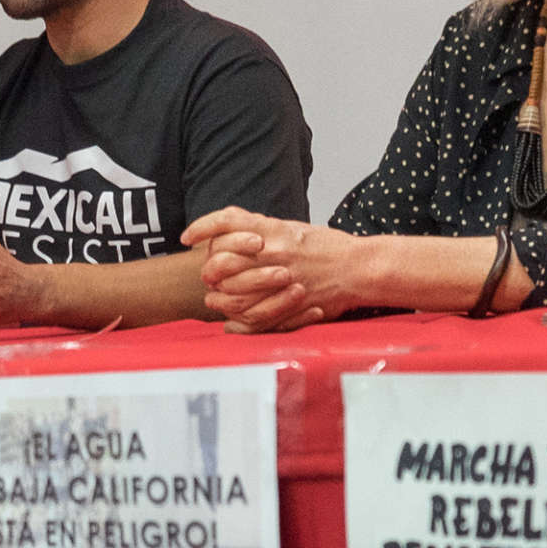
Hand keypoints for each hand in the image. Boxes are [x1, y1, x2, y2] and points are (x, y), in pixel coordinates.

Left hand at [181, 209, 362, 332]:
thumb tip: (229, 227)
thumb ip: (260, 227)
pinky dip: (237, 323)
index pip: (226, 224)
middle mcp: (274, 253)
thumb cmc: (326, 247)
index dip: (202, 229)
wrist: (359, 268)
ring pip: (234, 293)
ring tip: (215, 300)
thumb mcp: (292, 227)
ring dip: (219, 299)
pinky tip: (230, 322)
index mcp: (274, 231)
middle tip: (207, 275)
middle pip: (222, 261)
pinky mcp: (291, 304)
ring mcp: (281, 281)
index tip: (187, 237)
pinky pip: (255, 318)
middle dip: (209, 270)